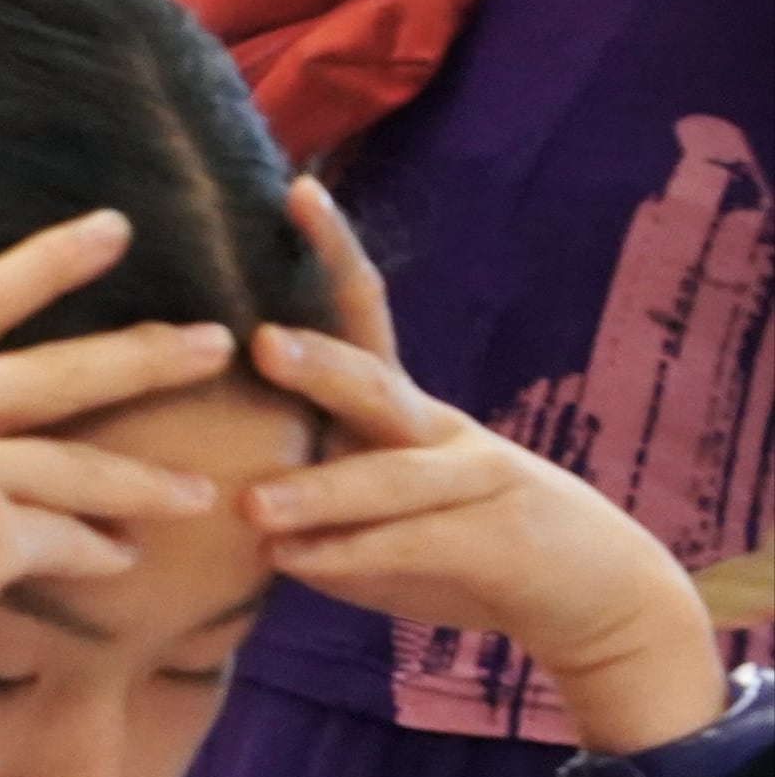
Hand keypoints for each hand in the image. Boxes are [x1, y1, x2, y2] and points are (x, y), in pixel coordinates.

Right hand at [0, 212, 237, 776]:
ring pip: (80, 464)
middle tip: (213, 339)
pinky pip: (66, 539)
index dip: (45, 261)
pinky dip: (97, 553)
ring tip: (200, 489)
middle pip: (56, 368)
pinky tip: (122, 560)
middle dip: (145, 354)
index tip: (109, 231)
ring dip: (148, 480)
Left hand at [241, 180, 728, 753]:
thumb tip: (190, 438)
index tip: (295, 189)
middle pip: (378, 385)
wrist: (586, 587)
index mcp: (397, 402)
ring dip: (325, 491)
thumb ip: (303, 465)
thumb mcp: (370, 492)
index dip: (333, 250)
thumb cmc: (444, 537)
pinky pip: (418, 545)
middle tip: (263, 345)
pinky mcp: (493, 544)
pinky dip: (353, 556)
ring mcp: (474, 482)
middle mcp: (435, 427)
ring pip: (397, 477)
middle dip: (323, 364)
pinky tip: (292, 562)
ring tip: (252, 508)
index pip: (364, 311)